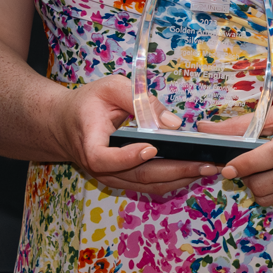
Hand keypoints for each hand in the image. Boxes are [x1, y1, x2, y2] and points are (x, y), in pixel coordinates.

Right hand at [69, 74, 214, 200]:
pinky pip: (150, 183)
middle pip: (138, 176)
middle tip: (206, 164)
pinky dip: (174, 178)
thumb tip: (173, 124)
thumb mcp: (109, 87)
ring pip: (148, 185)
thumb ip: (138, 99)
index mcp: (90, 144)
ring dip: (180, 178)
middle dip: (175, 171)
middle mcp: (100, 168)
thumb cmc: (88, 103)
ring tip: (209, 168)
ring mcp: (113, 177)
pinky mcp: (124, 179)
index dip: (128, 157)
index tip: (151, 148)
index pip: (105, 159)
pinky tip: (195, 169)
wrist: (64, 124)